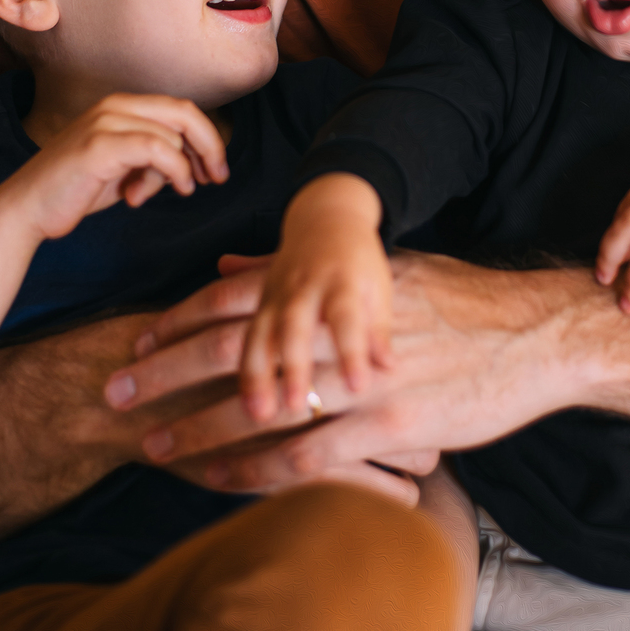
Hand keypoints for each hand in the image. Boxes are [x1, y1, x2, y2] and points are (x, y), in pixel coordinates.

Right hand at [0, 94, 229, 247]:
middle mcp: (114, 105)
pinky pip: (157, 150)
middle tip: (216, 178)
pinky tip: (155, 193)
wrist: (26, 209)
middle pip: (185, 113)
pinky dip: (171, 172)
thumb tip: (194, 162)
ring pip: (172, 136)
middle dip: (210, 146)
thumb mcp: (124, 168)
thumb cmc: (76, 190)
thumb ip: (155, 157)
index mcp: (121, 106)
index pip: (181, 110)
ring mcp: (105, 122)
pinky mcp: (100, 145)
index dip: (207, 138)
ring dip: (175, 172)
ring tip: (145, 195)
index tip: (214, 171)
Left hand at [104, 251, 584, 486]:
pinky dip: (257, 470)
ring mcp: (361, 379)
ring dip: (199, 430)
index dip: (182, 320)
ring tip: (152, 448)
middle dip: (166, 372)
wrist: (534, 335)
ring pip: (260, 407)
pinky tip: (222, 484)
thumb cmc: (461, 303)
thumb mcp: (385, 275)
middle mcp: (338, 328)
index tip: (137, 340)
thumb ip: (304, 276)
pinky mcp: (389, 425)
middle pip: (232, 349)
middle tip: (113, 392)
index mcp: (334, 286)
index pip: (239, 298)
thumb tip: (229, 267)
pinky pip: (307, 456)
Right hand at [239, 176, 392, 421]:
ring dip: (256, 374)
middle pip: (295, 326)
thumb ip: (379, 328)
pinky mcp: (259, 301)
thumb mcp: (378, 286)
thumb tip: (389, 368)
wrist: (325, 217)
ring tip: (257, 413)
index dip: (352, 352)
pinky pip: (244, 334)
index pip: (347, 318)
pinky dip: (240, 365)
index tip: (358, 386)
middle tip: (297, 407)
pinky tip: (240, 398)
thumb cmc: (359, 262)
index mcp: (342, 281)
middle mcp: (305, 286)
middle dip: (293, 367)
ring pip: (260, 332)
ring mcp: (277, 293)